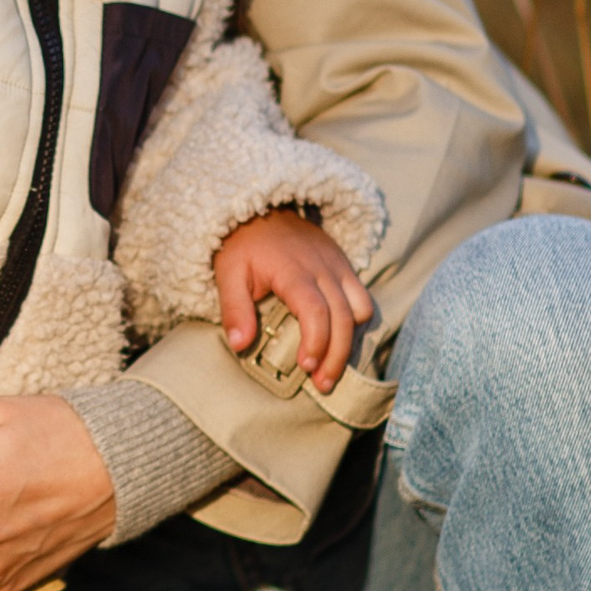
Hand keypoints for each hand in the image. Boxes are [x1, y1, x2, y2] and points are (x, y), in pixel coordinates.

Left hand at [213, 208, 376, 393]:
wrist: (261, 207)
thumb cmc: (243, 245)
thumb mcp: (228, 273)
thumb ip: (234, 309)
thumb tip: (239, 345)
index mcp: (293, 270)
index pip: (317, 311)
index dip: (316, 342)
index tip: (306, 367)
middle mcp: (323, 268)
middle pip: (343, 318)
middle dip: (336, 356)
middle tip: (322, 384)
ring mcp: (338, 265)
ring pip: (360, 309)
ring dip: (349, 341)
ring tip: (330, 366)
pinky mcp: (344, 265)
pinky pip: (362, 297)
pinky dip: (355, 323)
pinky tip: (338, 340)